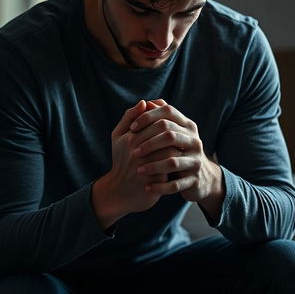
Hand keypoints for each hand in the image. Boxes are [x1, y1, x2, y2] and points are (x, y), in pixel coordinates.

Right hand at [100, 100, 168, 215]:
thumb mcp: (118, 137)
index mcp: (129, 139)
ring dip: (176, 147)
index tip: (167, 124)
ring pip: (171, 150)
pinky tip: (177, 159)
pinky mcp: (156, 180)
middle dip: (172, 133)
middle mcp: (137, 152)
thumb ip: (129, 117)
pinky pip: (172, 167)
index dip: (164, 121)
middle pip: (164, 135)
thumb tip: (144, 102)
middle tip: (177, 134)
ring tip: (177, 146)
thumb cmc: (121, 160)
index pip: (153, 122)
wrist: (120, 191)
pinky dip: (176, 161)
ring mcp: (147, 167)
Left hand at [130, 99, 220, 202]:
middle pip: (170, 136)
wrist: (200, 179)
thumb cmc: (178, 152)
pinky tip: (147, 187)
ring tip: (139, 170)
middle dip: (149, 143)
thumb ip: (159, 118)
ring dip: (153, 166)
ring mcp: (196, 161)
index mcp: (187, 126)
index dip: (148, 117)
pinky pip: (176, 184)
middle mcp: (194, 141)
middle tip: (133, 151)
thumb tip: (145, 102)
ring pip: (173, 162)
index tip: (131, 128)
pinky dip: (160, 186)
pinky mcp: (194, 180)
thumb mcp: (172, 134)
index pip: (168, 112)